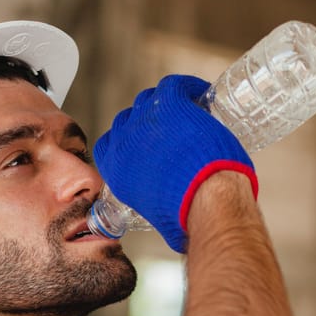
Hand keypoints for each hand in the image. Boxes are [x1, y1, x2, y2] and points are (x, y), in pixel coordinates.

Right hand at [93, 74, 256, 252]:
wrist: (206, 202)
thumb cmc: (188, 217)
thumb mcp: (161, 220)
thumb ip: (161, 215)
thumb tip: (176, 230)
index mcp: (117, 171)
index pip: (109, 144)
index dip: (127, 140)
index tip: (146, 143)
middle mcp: (125, 144)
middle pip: (128, 118)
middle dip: (147, 122)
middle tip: (173, 130)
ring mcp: (146, 121)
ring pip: (149, 99)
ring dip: (165, 103)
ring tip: (188, 112)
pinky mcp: (170, 106)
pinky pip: (175, 85)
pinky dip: (188, 87)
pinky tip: (202, 94)